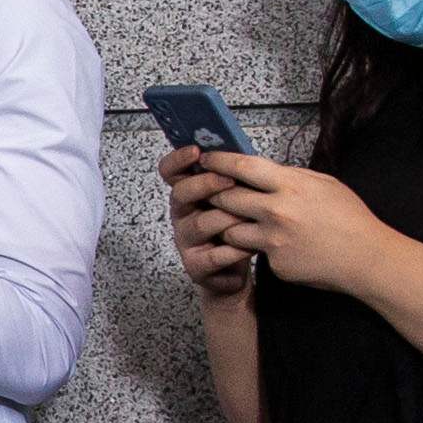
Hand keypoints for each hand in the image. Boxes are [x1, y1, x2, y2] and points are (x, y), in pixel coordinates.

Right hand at [157, 148, 258, 299]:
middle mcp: (182, 215)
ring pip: (200, 223)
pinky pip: (215, 256)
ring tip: (248, 217)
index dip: (178, 160)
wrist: (234, 272)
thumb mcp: (234, 199)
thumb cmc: (237, 229)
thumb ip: (232, 178)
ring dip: (226, 217)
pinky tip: (251, 246)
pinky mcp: (196, 266)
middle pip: (180, 193)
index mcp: (188, 194)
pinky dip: (236, 249)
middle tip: (228, 180)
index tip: (196, 151)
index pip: (170, 172)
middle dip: (205, 184)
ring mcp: (186, 241)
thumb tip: (243, 153)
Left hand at [167, 151, 388, 296]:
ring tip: (239, 221)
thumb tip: (265, 171)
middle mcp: (277, 211)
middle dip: (214, 194)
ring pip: (230, 229)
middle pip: (226, 198)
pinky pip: (254, 252)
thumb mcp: (324, 185)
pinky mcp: (274, 264)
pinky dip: (258, 248)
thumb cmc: (350, 220)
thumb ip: (292, 177)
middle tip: (210, 192)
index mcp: (291, 186)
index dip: (218, 161)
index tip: (206, 159)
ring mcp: (273, 240)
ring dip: (229, 224)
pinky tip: (278, 246)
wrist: (366, 259)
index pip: (242, 167)